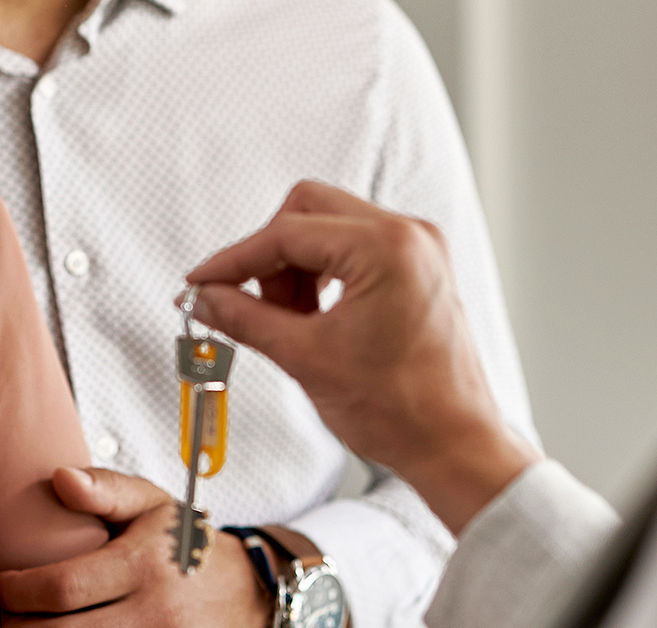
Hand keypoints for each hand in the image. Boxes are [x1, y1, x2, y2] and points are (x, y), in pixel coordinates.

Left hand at [0, 467, 269, 626]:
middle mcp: (152, 612)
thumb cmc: (187, 544)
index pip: (64, 588)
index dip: (19, 592)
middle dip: (17, 627)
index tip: (1, 584)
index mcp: (144, 565)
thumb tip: (59, 478)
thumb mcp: (155, 505)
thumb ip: (106, 489)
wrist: (248, 593)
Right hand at [186, 181, 541, 533]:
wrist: (455, 445)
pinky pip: (354, 248)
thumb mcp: (306, 358)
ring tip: (286, 322)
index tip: (201, 282)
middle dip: (268, 256)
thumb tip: (205, 299)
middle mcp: (409, 235)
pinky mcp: (419, 268)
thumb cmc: (403, 410)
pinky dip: (323, 275)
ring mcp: (418, 249)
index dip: (234, 260)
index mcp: (388, 247)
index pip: (287, 233)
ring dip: (295, 268)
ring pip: (328, 227)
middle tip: (245, 303)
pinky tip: (311, 318)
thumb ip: (245, 318)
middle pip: (308, 211)